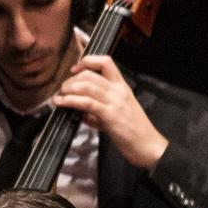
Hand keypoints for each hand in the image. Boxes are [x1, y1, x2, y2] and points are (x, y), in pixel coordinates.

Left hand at [51, 54, 167, 169]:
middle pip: (89, 74)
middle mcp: (118, 91)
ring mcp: (114, 102)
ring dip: (67, 89)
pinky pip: (86, 102)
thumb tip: (78, 110)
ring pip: (86, 85)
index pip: (105, 62)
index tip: (75, 70)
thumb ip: (98, 109)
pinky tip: (61, 103)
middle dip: (70, 81)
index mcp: (122, 87)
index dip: (87, 61)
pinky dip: (69, 101)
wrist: (148, 145)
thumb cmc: (134, 131)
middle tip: (63, 91)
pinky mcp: (109, 115)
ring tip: (59, 97)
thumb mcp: (116, 113)